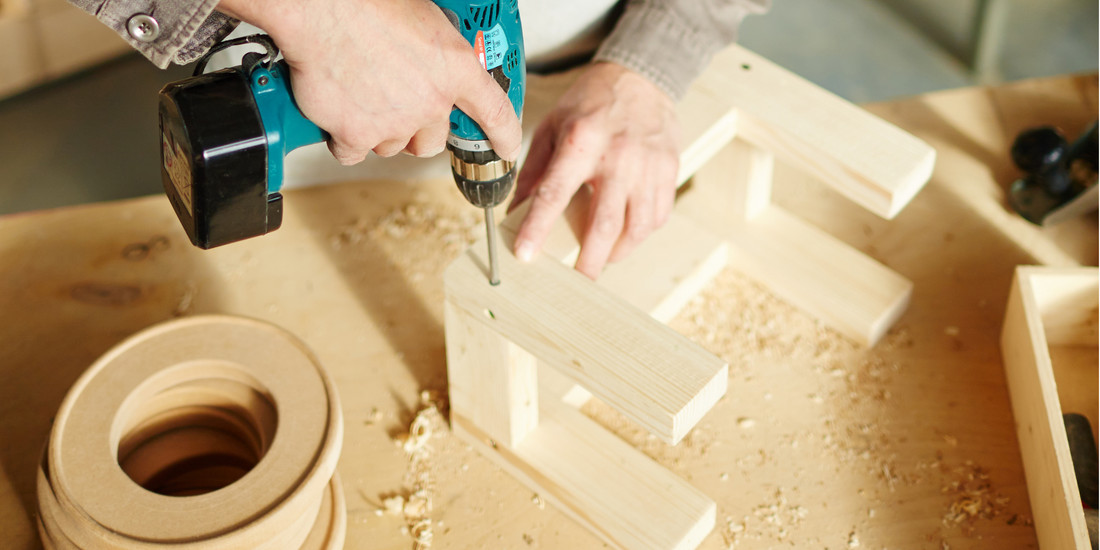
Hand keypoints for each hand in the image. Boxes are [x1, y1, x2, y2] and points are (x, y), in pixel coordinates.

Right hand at [217, 0, 520, 163]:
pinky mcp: (356, 135)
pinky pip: (353, 152)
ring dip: (379, 131)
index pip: (494, 111)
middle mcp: (431, 101)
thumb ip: (436, 51)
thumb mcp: (424, 17)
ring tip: (361, 94)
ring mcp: (394, 122)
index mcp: (456, 67)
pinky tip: (337, 110)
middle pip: (432, 141)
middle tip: (397, 106)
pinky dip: (344, 138)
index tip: (506, 149)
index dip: (504, 136)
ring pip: (392, 146)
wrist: (321, 9)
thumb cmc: (366, 2)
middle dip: (417, 129)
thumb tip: (432, 57)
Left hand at [510, 62, 680, 279]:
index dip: (538, 228)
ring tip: (603, 257)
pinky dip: (640, 233)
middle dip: (589, 260)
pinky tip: (626, 234)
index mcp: (581, 141)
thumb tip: (515, 211)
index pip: (554, 193)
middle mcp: (617, 156)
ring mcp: (648, 165)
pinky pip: (657, 216)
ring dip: (618, 251)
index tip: (526, 256)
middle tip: (578, 278)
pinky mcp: (669, 170)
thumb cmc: (591, 103)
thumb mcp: (552, 127)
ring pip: (637, 227)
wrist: (641, 78)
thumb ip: (534, 171)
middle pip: (604, 224)